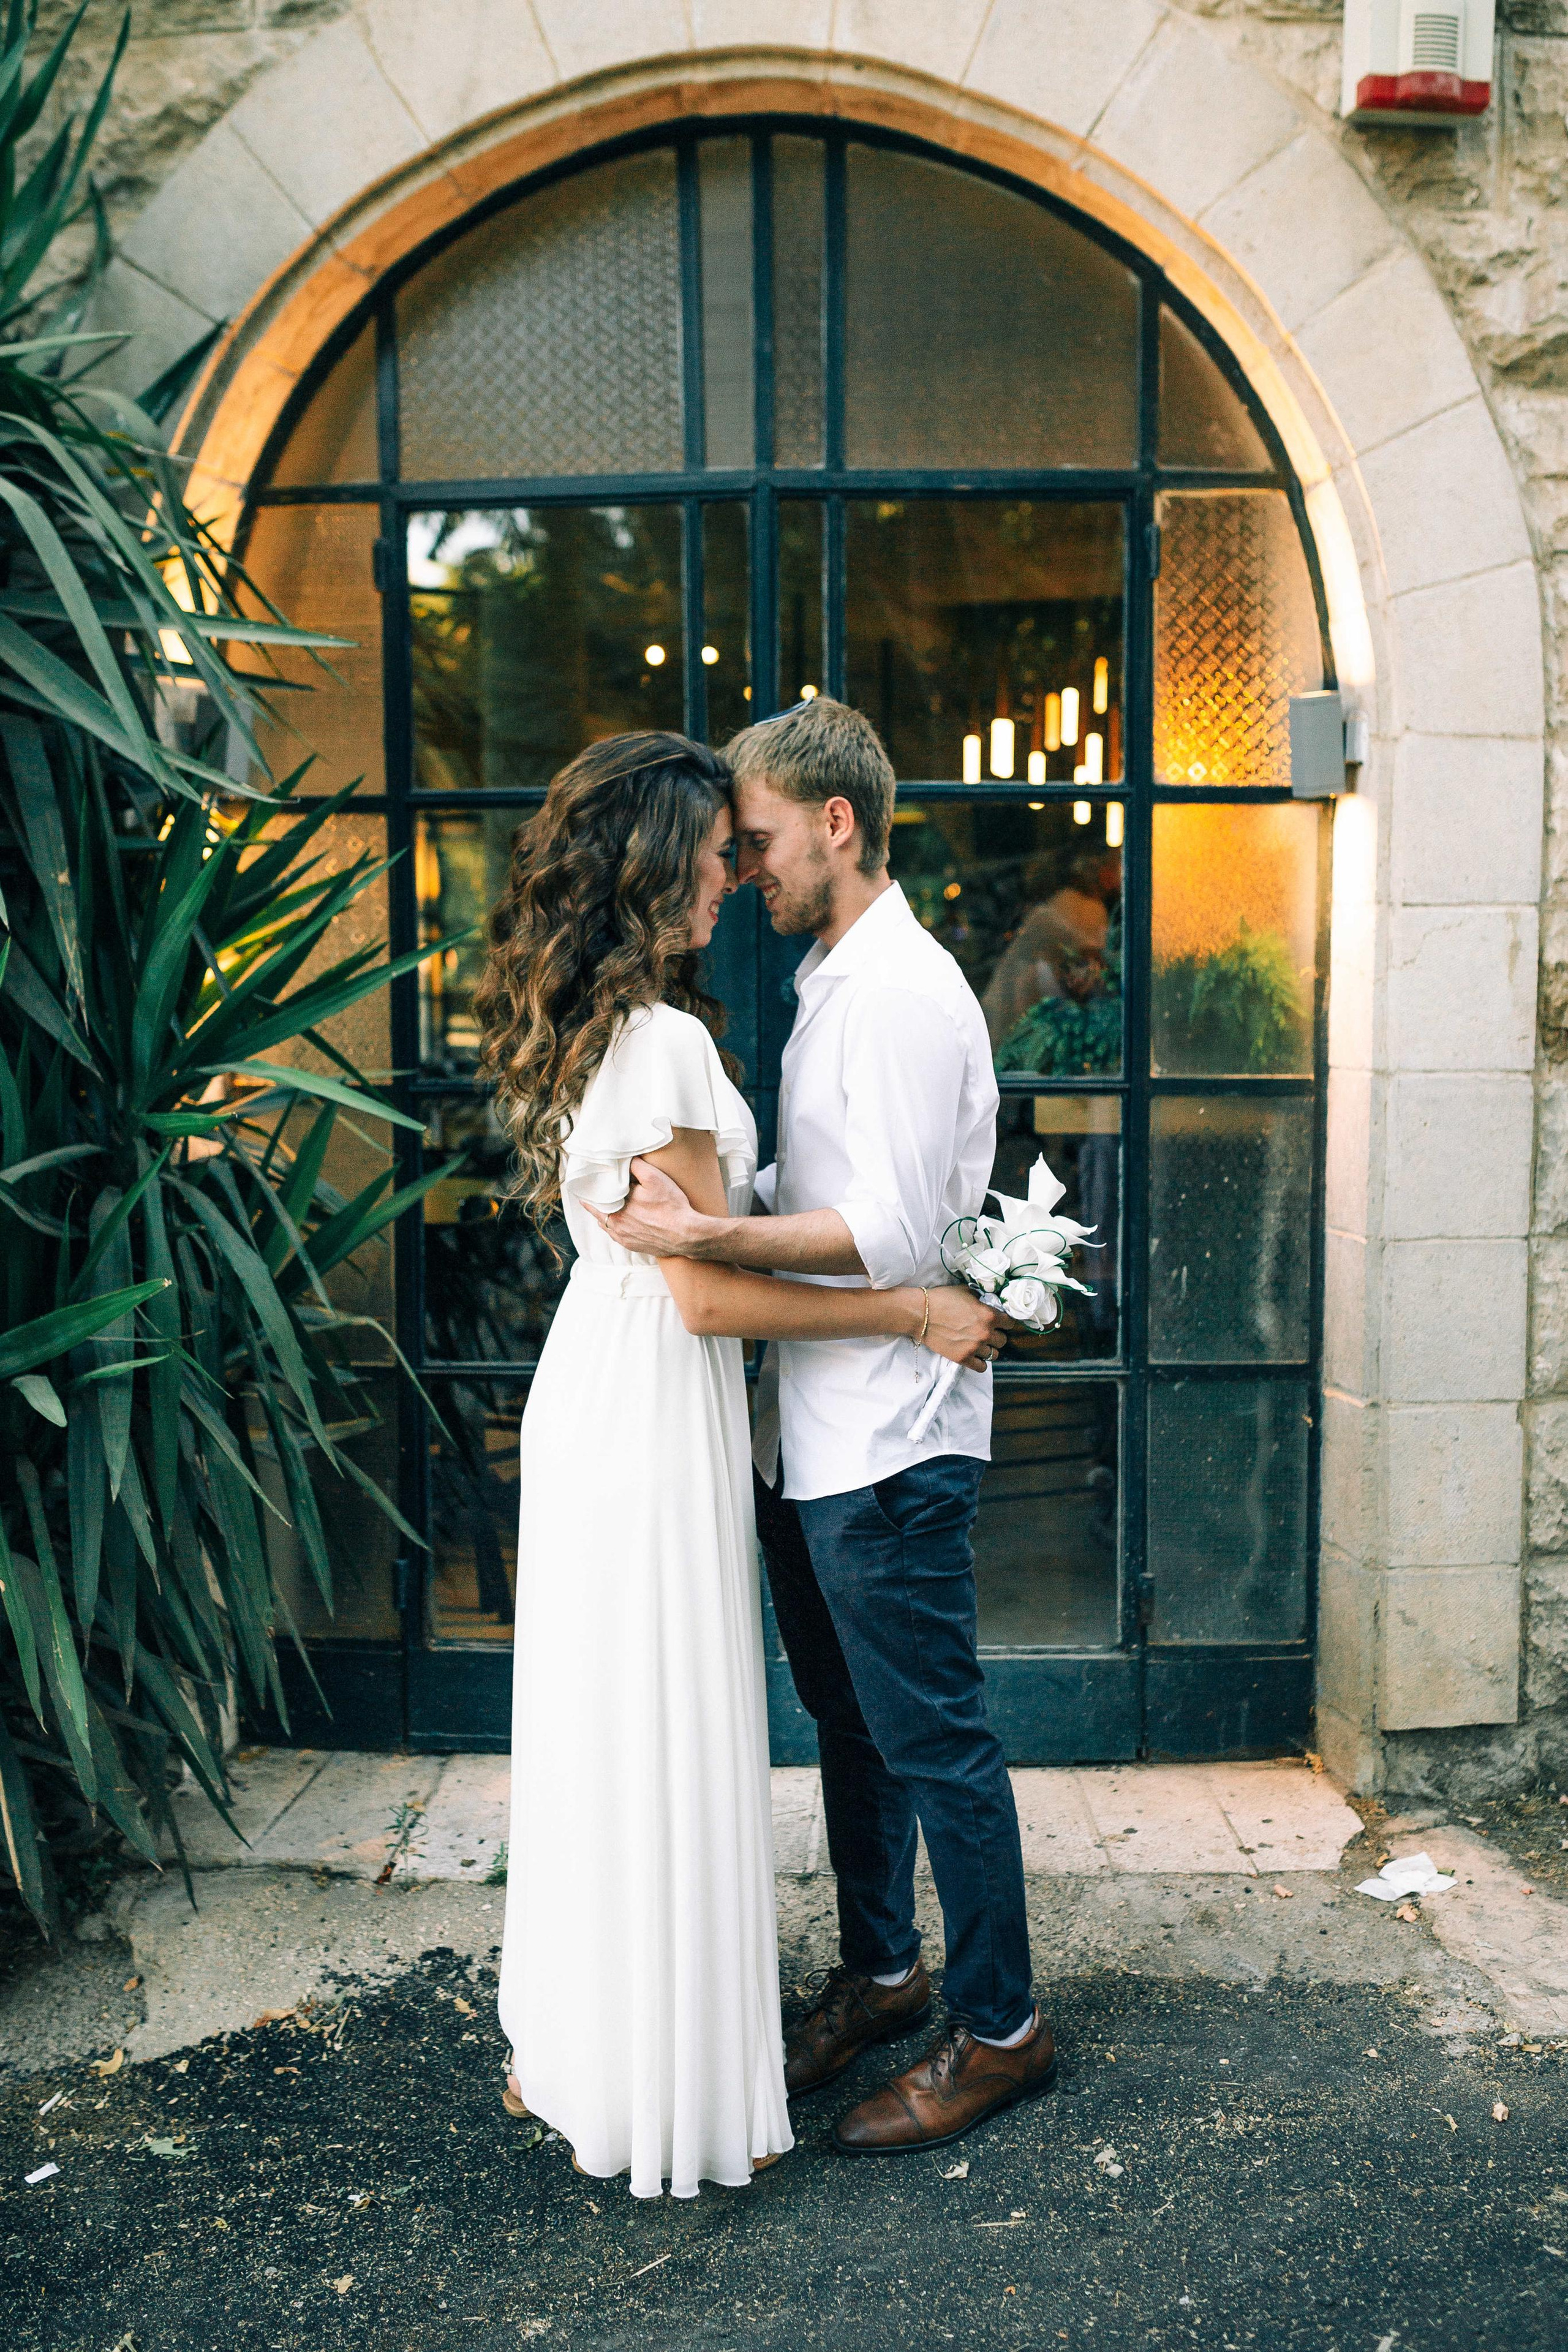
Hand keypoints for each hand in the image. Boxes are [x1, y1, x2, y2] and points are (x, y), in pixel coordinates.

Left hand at [585, 1156, 717, 1257]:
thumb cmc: (670, 1206)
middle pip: (597, 1210)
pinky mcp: (631, 1245)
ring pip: (604, 1223)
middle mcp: (615, 1223)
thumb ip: (635, 1166)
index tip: (587, 1182)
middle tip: (590, 1193)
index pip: (597, 1195)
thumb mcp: (654, 1178)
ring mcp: (622, 1236)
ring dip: (602, 1214)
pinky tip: (618, 1221)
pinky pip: (615, 1234)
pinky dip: (613, 1226)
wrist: (686, 1234)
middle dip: (594, 1201)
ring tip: (602, 1205)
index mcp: (616, 1205)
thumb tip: (623, 1159)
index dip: (592, 1188)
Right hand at [920, 1284, 1009, 1371]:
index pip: (1009, 1323)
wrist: (920, 1313)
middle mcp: (985, 1333)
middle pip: (1003, 1340)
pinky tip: (975, 1355)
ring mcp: (974, 1347)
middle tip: (986, 1332)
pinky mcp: (962, 1358)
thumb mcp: (966, 1291)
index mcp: (989, 1315)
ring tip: (979, 1344)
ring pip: (994, 1354)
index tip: (998, 1322)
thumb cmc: (942, 1299)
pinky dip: (980, 1362)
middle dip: (996, 1335)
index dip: (1004, 1321)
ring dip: (988, 1349)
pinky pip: (982, 1367)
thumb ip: (981, 1299)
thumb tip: (989, 1303)